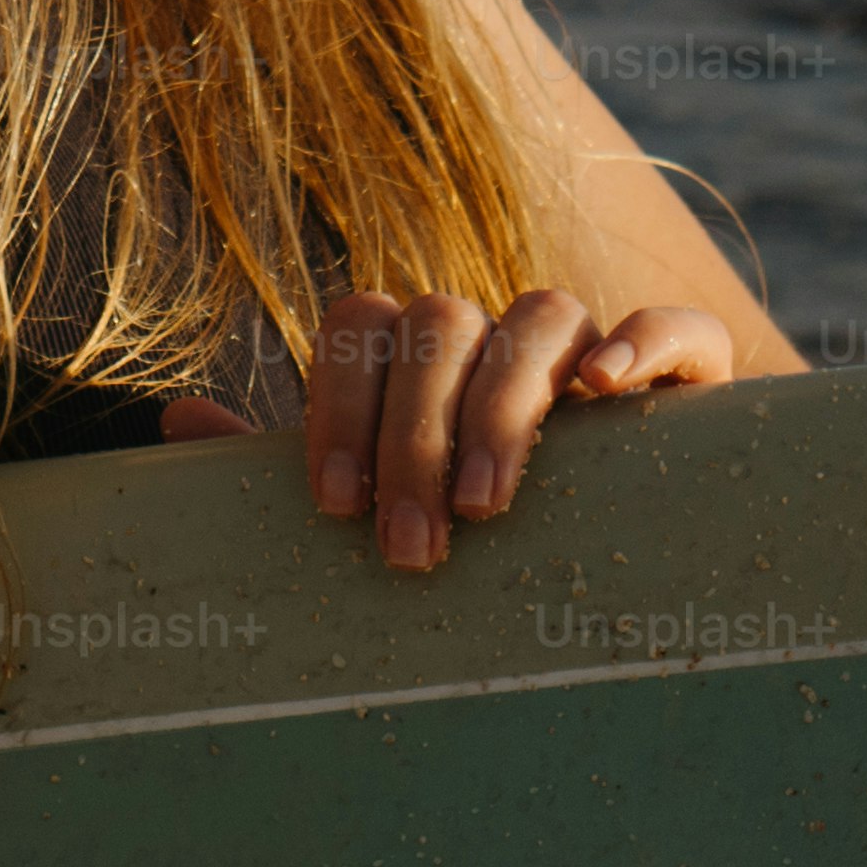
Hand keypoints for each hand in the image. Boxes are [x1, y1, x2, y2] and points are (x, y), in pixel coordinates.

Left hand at [299, 287, 737, 569]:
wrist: (639, 555)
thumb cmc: (479, 545)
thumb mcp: (384, 509)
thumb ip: (293, 466)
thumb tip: (174, 419)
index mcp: (420, 360)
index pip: (360, 325)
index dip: (337, 405)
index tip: (334, 507)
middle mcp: (499, 337)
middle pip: (439, 321)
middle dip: (413, 434)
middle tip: (412, 546)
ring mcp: (594, 349)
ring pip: (540, 312)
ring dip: (504, 403)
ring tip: (487, 504)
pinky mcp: (691, 377)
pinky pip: (674, 327)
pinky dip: (641, 343)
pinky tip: (606, 396)